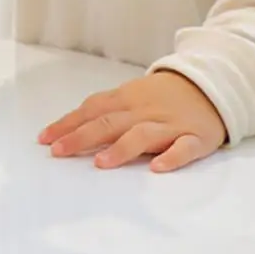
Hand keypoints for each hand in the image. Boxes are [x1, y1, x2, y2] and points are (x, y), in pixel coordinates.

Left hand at [38, 71, 226, 171]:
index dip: (67, 124)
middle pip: (109, 122)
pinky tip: (156, 168)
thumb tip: (71, 126)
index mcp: (126, 99)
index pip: (91, 110)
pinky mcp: (196, 137)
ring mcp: (170, 124)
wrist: (209, 85)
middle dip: (82, 137)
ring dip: (120, 149)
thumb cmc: (162, 95)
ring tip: (100, 163)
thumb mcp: (131, 96)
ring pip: (142, 135)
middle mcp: (143, 110)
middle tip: (59, 151)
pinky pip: (184, 149)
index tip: (45, 138)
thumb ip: (106, 110)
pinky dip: (170, 158)